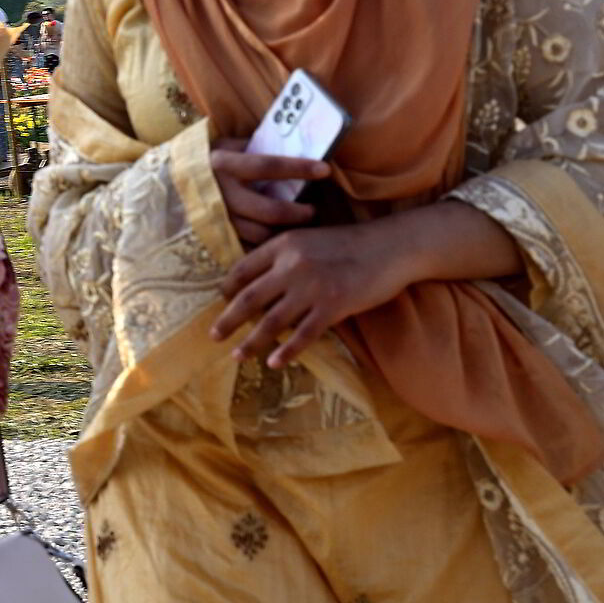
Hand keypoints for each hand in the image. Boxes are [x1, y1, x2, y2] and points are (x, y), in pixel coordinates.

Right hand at [209, 143, 331, 247]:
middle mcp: (220, 193)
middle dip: (298, 213)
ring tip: (296, 226)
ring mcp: (216, 220)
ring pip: (261, 234)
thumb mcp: (222, 147)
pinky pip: (248, 248)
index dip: (299, 168)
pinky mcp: (214, 238)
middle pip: (270, 210)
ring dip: (285, 232)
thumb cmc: (201, 162)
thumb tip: (291, 148)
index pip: (268, 166)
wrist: (162, 185)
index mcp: (223, 164)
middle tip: (312, 211)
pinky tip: (276, 240)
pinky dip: (266, 246)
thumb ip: (251, 149)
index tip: (325, 170)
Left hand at [210, 220, 408, 367]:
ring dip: (251, 341)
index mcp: (283, 245)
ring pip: (272, 321)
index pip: (243, 269)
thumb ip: (285, 256)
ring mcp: (312, 287)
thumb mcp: (309, 239)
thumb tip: (260, 281)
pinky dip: (287, 351)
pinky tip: (274, 363)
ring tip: (237, 356)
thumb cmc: (350, 243)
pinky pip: (303, 334)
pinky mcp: (333, 306)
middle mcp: (292, 265)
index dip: (227, 289)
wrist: (391, 246)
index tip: (219, 303)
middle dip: (228, 319)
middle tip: (213, 336)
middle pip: (249, 297)